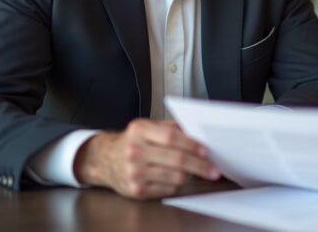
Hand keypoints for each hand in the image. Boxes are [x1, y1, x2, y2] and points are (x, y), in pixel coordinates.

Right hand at [74, 119, 219, 198]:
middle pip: (176, 160)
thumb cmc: (132, 141)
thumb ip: (171, 128)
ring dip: (190, 175)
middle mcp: (135, 151)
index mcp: (139, 130)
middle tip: (213, 169)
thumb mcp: (147, 127)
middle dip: (200, 166)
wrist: (104, 159)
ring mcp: (134, 172)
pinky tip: (176, 178)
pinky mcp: (136, 190)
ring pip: (175, 177)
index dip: (191, 145)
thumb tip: (198, 135)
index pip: (171, 137)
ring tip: (194, 171)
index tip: (206, 150)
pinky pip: (167, 189)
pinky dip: (177, 184)